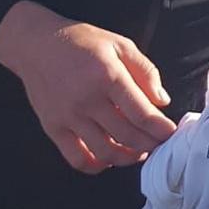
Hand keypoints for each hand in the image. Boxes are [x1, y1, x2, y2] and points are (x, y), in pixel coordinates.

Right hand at [0, 0, 176, 174]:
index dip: (161, 129)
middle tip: (159, 144)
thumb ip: (145, 71)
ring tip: (138, 151)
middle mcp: (87, 99)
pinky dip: (97, 165)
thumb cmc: (82, 43)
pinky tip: (108, 157)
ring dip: (127, 158)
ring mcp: (68, 117)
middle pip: (127, 136)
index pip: (141, 113)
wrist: (36, 45)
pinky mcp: (53, 128)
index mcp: (107, 76)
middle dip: (150, 144)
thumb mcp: (120, 45)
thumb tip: (161, 101)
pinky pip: (77, 159)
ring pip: (105, 152)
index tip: (171, 134)